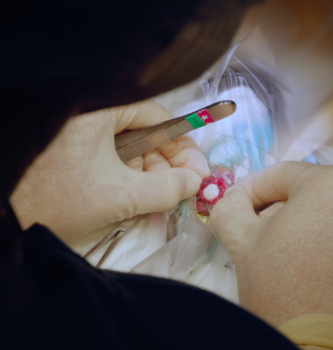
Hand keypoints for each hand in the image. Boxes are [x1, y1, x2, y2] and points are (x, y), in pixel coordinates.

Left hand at [10, 100, 209, 241]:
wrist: (3, 218)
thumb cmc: (55, 200)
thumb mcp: (118, 195)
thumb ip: (165, 188)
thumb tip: (195, 181)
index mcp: (97, 107)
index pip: (154, 115)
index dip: (180, 143)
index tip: (195, 167)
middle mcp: (88, 111)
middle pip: (142, 132)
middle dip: (165, 163)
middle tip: (181, 188)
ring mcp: (79, 130)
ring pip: (127, 147)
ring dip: (147, 173)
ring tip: (158, 197)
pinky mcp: (72, 148)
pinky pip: (110, 156)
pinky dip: (126, 175)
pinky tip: (134, 194)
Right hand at [210, 162, 332, 326]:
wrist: (316, 344)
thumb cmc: (279, 284)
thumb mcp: (240, 238)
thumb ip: (226, 206)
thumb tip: (230, 199)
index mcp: (329, 184)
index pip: (278, 174)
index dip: (248, 188)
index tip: (232, 205)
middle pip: (299, 191)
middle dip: (268, 207)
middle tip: (247, 227)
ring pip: (316, 208)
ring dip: (288, 221)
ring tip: (269, 245)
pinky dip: (310, 234)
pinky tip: (295, 256)